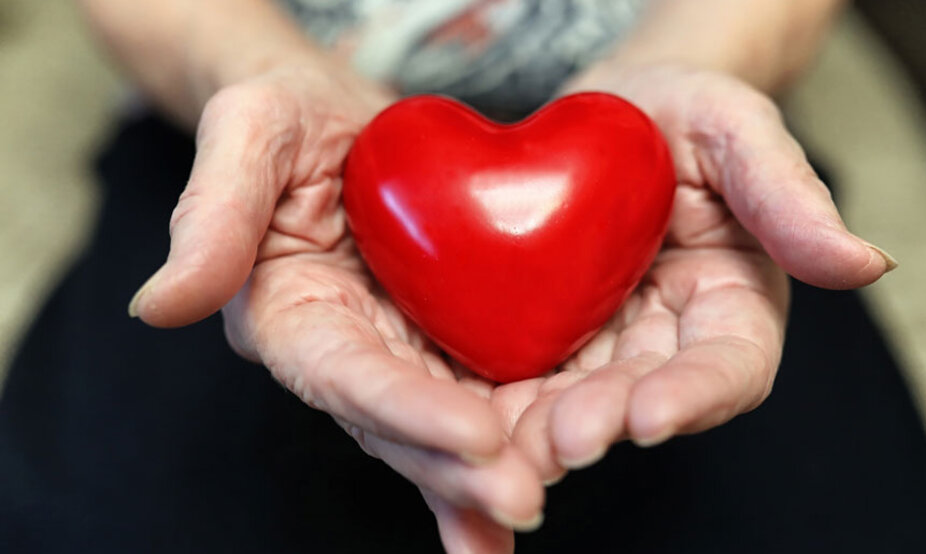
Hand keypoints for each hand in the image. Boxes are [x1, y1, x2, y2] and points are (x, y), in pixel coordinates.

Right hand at [126, 62, 542, 552]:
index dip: (406, 408)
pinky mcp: (438, 341)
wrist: (336, 119)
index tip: (473, 435)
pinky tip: (527, 492)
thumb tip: (157, 308)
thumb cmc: (284, 118)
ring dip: (488, 470)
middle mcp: (342, 351)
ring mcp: (394, 352)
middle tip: (522, 496)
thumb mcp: (246, 132)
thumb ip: (212, 213)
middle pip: (398, 423)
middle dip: (456, 467)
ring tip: (534, 500)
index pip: (346, 374)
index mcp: (290, 314)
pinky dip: (503, 444)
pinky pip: (474, 396)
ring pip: (440, 426)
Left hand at [476, 64, 896, 483]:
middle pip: (642, 398)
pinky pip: (523, 374)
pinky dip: (496, 401)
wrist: (605, 113)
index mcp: (731, 302)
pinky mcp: (548, 336)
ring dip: (542, 430)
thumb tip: (866, 263)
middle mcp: (668, 339)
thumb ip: (788, 197)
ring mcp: (603, 343)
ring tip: (505, 445)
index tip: (651, 415)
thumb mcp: (737, 130)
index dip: (693, 395)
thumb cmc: (681, 111)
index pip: (727, 367)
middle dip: (603, 422)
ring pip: (577, 401)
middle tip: (561, 440)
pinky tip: (465, 413)